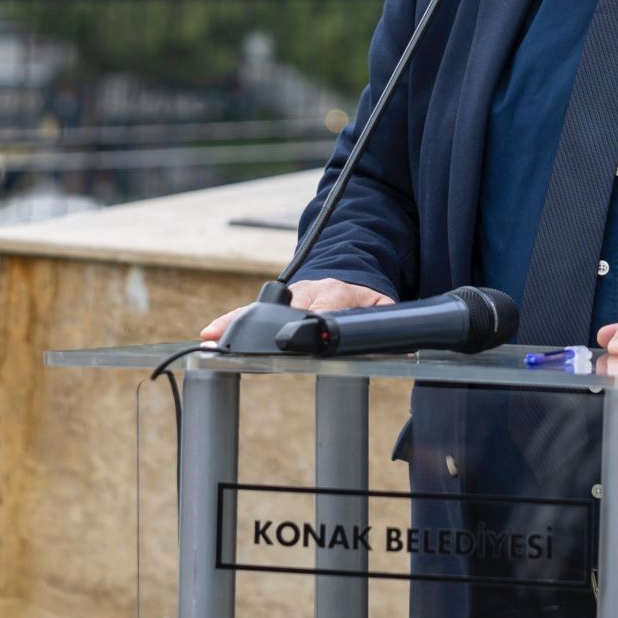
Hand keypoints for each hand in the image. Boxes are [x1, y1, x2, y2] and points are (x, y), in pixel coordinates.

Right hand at [201, 279, 392, 343]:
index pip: (325, 307)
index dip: (315, 322)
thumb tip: (408, 350)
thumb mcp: (384, 307)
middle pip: (282, 308)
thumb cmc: (365, 296)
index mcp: (338, 293)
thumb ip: (391, 324)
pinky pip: (252, 309)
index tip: (304, 338)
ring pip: (260, 306)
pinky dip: (231, 321)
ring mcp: (290, 294)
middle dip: (262, 324)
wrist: (351, 267)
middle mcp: (310, 290)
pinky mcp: (276, 299)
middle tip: (240, 341)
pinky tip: (210, 333)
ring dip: (237, 322)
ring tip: (213, 337)